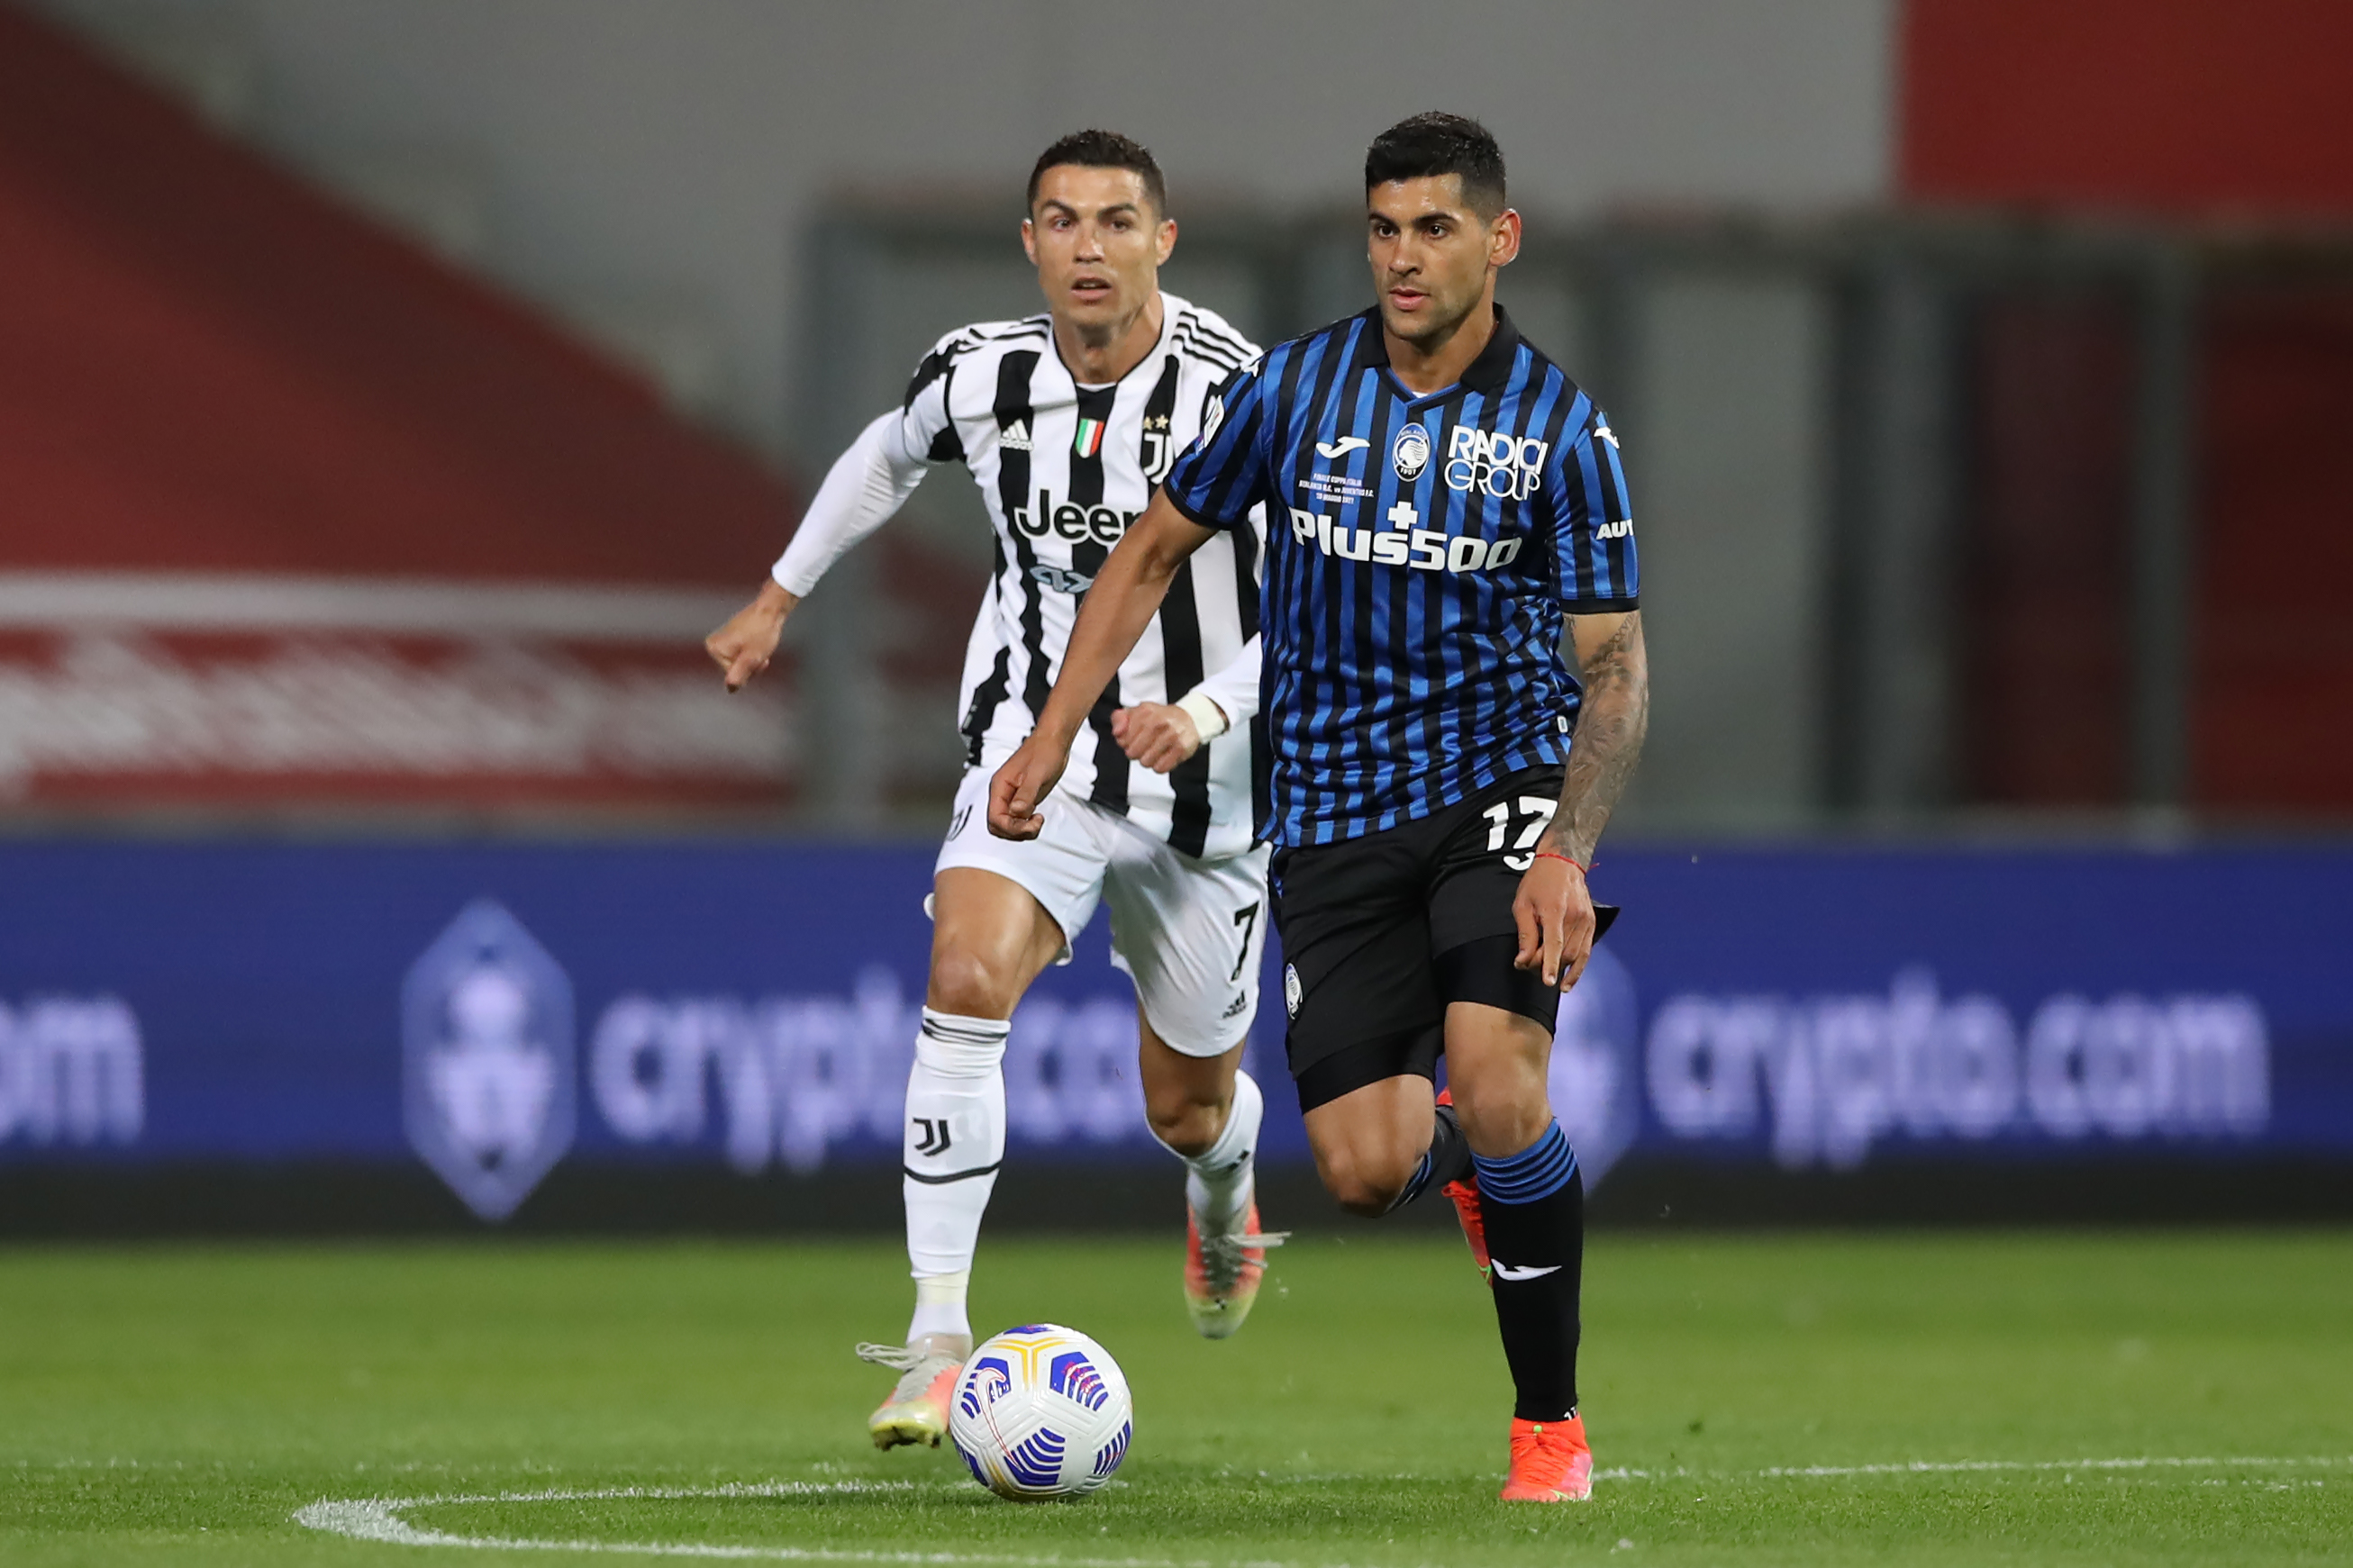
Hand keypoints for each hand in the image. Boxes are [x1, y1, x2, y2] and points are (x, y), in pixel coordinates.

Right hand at [704, 580, 796, 691]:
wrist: (770, 610)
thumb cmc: (762, 631)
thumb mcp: (751, 659)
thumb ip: (738, 675)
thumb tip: (730, 688)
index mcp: (715, 649)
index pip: (732, 676)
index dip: (748, 670)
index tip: (755, 656)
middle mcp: (714, 645)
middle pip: (735, 670)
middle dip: (751, 666)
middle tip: (759, 652)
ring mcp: (723, 641)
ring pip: (740, 664)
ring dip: (754, 660)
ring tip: (760, 647)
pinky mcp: (732, 638)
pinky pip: (743, 655)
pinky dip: (753, 653)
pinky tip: (759, 644)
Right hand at [989, 732, 1071, 839]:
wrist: (1053, 742)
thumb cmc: (1044, 752)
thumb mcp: (1037, 775)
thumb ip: (1026, 795)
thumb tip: (1016, 812)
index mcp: (999, 786)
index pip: (995, 819)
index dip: (1012, 827)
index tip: (1030, 823)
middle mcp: (1002, 794)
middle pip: (998, 826)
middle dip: (1016, 831)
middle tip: (1035, 823)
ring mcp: (1011, 798)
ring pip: (1007, 826)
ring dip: (1022, 831)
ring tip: (1038, 820)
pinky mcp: (1021, 800)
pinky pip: (1016, 821)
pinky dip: (1026, 825)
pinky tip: (1037, 817)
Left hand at [1110, 702, 1201, 773]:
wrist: (1189, 718)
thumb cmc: (1160, 718)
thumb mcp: (1137, 712)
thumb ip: (1119, 719)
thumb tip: (1117, 732)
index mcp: (1145, 712)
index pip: (1122, 739)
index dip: (1125, 744)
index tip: (1133, 740)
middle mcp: (1159, 722)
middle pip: (1133, 752)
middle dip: (1136, 753)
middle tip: (1144, 747)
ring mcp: (1171, 735)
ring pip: (1146, 762)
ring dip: (1148, 760)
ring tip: (1154, 751)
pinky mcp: (1181, 748)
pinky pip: (1161, 768)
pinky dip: (1159, 766)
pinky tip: (1163, 756)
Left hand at [1511, 854, 1595, 989]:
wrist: (1562, 863)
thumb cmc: (1538, 882)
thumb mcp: (1522, 905)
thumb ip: (1525, 934)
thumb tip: (1523, 960)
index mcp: (1555, 909)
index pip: (1554, 942)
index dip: (1550, 964)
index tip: (1548, 982)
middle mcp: (1575, 915)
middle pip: (1564, 952)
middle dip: (1546, 965)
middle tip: (1529, 965)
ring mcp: (1586, 919)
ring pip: (1576, 955)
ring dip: (1560, 968)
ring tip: (1544, 971)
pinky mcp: (1592, 923)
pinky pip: (1587, 951)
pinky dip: (1578, 968)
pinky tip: (1568, 980)